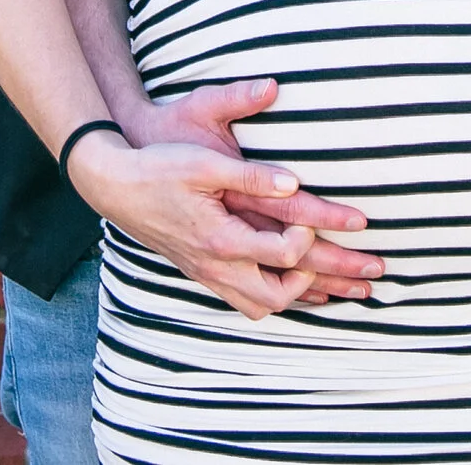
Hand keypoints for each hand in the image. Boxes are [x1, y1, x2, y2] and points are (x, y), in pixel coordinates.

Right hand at [127, 78, 380, 302]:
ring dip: (299, 296)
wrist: (113, 185)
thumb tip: (293, 181)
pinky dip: (274, 295)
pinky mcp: (201, 270)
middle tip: (357, 268)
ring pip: (260, 306)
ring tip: (336, 286)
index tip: (338, 216)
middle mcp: (216, 264)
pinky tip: (291, 284)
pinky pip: (243, 299)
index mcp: (221, 238)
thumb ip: (251, 174)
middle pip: (277, 296)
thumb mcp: (204, 163)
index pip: (283, 253)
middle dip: (322, 284)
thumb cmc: (158, 167)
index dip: (315, 236)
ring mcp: (207, 272)